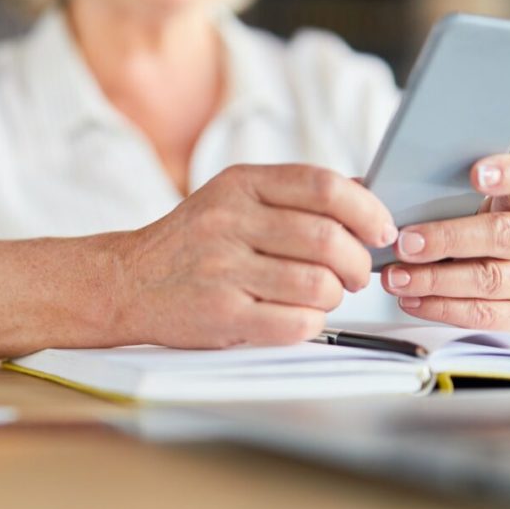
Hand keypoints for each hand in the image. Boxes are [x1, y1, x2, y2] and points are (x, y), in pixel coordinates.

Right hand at [120, 164, 396, 347]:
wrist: (127, 281)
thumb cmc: (190, 242)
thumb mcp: (233, 199)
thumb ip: (293, 194)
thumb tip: (366, 192)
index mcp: (239, 185)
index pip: (323, 186)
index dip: (367, 209)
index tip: (382, 230)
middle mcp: (229, 222)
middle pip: (327, 239)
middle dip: (358, 262)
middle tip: (356, 273)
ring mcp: (223, 270)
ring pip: (318, 285)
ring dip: (336, 296)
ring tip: (325, 295)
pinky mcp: (222, 315)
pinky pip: (296, 323)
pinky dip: (313, 323)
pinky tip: (301, 316)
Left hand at [380, 154, 509, 332]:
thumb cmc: (485, 238)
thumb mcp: (470, 210)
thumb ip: (431, 195)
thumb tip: (363, 188)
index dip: (507, 173)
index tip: (475, 173)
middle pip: (501, 234)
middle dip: (446, 239)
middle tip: (404, 243)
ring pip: (488, 279)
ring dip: (434, 280)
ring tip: (396, 278)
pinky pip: (483, 314)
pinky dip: (441, 307)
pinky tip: (412, 299)